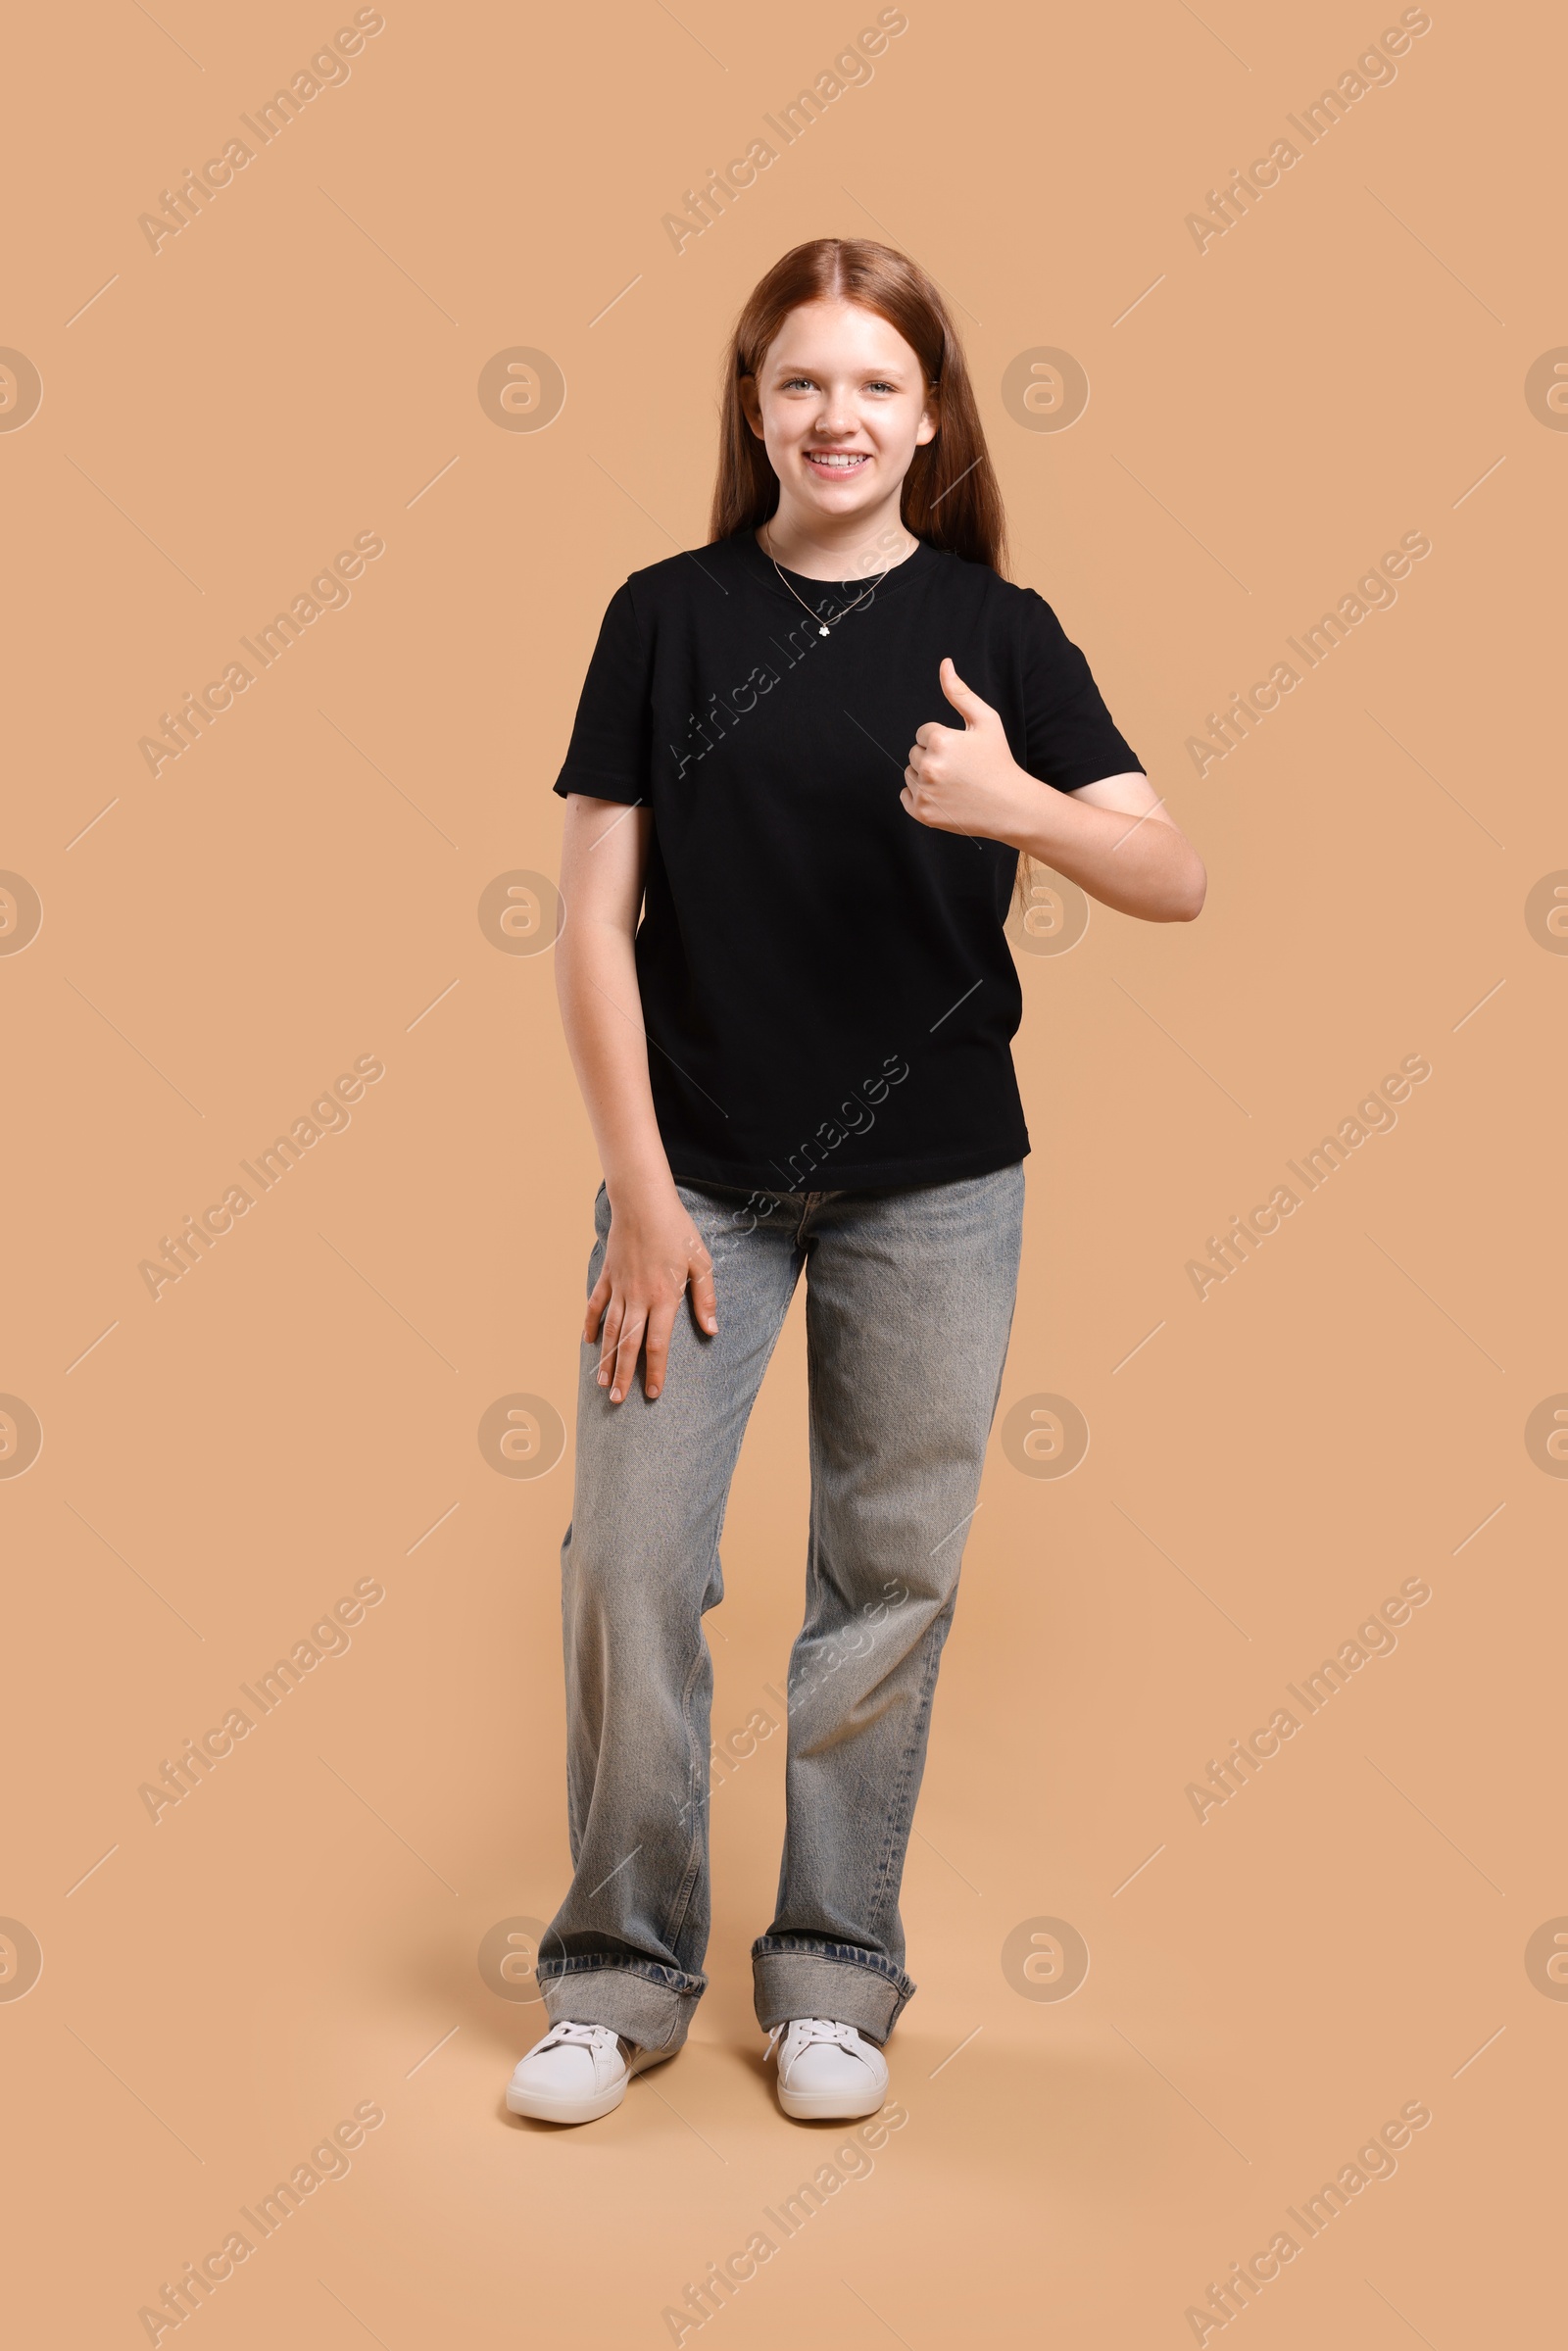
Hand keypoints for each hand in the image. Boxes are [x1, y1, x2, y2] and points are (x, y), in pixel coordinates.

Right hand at [585, 1182, 716, 1402]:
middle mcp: (639, 1298)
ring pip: (609, 1330)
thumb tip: (712, 1330)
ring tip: (601, 1382)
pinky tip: (586, 1342)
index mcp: (665, 1297)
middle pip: (629, 1345)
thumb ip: (705, 1299)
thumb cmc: (677, 1230)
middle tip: (617, 1400)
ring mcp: (620, 1288)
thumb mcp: (702, 1263)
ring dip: (605, 1358)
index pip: (658, 1345)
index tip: (653, 1393)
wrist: (643, 1201)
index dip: (655, 1372)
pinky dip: (589, 1324)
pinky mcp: (607, 1275)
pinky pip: (595, 1305)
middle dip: (623, 1375)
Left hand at [902, 657, 1026, 839]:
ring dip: (926, 776)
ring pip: (909, 774)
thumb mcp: (986, 721)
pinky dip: (920, 796)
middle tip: (960, 769)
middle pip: (914, 753)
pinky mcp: (921, 813)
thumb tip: (945, 664)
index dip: (943, 740)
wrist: (1010, 806)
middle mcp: (928, 766)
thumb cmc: (998, 760)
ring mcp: (924, 792)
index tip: (961, 752)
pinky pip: (905, 796)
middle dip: (933, 757)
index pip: (923, 733)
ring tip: (954, 783)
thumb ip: (960, 692)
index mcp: (940, 740)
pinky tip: (944, 796)